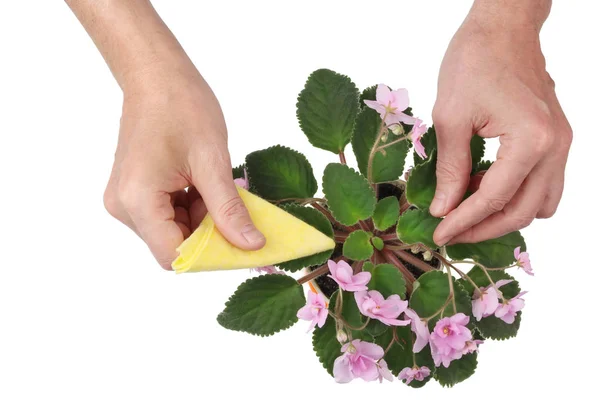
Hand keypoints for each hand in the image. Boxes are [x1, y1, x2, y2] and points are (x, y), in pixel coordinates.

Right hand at [103, 71, 265, 268]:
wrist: (156, 74)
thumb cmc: (182, 106)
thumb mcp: (213, 161)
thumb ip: (230, 209)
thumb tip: (251, 245)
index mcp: (138, 200)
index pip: (174, 255)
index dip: (211, 256)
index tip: (243, 245)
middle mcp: (124, 206)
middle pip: (173, 245)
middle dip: (210, 234)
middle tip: (237, 211)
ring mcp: (125, 199)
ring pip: (172, 231)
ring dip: (203, 220)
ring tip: (217, 188)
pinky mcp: (133, 192)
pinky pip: (166, 216)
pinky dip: (191, 209)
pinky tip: (204, 186)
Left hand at [430, 5, 571, 245]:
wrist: (503, 27)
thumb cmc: (474, 62)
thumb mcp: (450, 117)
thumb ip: (450, 169)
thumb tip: (443, 209)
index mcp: (531, 140)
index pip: (494, 199)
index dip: (463, 222)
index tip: (438, 235)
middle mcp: (555, 147)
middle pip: (524, 211)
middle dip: (484, 228)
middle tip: (450, 232)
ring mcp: (561, 143)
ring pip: (540, 203)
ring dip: (504, 214)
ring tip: (466, 209)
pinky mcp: (557, 139)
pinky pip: (542, 183)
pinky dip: (514, 194)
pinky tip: (482, 186)